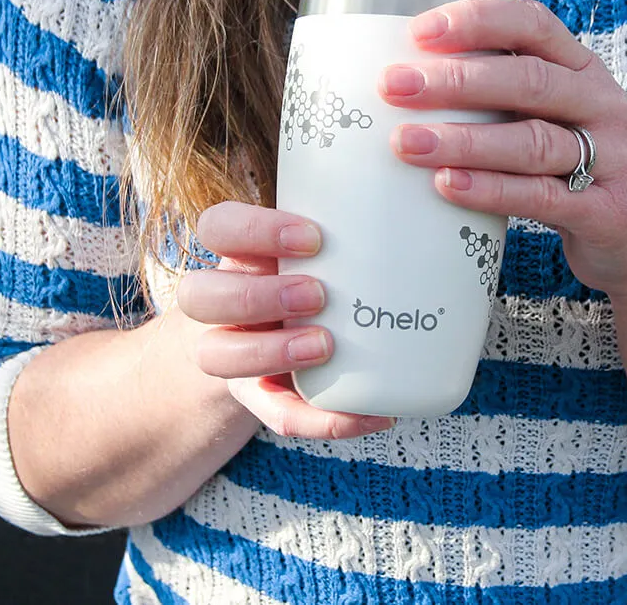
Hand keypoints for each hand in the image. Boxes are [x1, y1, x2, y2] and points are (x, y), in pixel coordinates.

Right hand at [175, 201, 393, 438]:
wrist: (273, 343)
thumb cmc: (310, 278)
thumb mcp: (312, 250)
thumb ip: (346, 233)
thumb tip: (428, 209)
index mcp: (237, 254)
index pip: (217, 227)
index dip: (253, 229)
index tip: (313, 237)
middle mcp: (219, 303)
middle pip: (198, 295)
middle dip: (257, 295)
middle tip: (318, 294)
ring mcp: (229, 352)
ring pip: (216, 356)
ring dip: (270, 351)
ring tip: (325, 346)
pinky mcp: (257, 398)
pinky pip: (277, 414)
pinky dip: (322, 418)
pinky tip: (370, 414)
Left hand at [379, 0, 626, 298]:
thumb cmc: (579, 170)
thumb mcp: (552, 118)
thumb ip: (501, 96)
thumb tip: (410, 80)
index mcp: (583, 70)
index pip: (534, 25)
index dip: (478, 22)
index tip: (420, 31)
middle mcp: (601, 104)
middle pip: (528, 80)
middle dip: (456, 80)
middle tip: (397, 86)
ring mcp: (611, 158)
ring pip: (532, 142)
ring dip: (464, 140)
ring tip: (407, 142)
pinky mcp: (605, 211)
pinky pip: (542, 197)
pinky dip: (490, 190)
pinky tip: (448, 185)